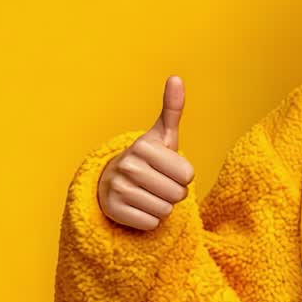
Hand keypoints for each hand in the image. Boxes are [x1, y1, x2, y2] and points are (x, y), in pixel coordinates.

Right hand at [96, 75, 195, 230]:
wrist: (114, 181)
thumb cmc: (149, 158)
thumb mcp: (162, 134)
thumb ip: (172, 108)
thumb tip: (176, 77)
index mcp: (143, 147)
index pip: (187, 175)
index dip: (183, 176)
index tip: (167, 169)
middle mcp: (127, 166)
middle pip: (177, 195)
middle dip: (174, 193)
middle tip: (158, 183)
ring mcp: (117, 189)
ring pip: (165, 211)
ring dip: (162, 207)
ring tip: (148, 194)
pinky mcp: (113, 211)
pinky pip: (151, 224)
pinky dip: (150, 220)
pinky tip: (139, 206)